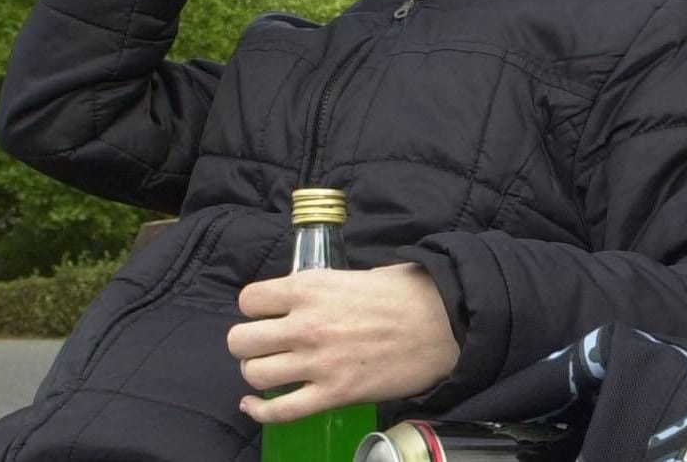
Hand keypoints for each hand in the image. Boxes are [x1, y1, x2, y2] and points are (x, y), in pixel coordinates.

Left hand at [227, 263, 459, 422]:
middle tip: (265, 345)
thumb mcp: (356, 275)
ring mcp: (318, 362)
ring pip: (254, 373)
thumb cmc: (407, 295)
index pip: (249, 299)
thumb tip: (304, 299)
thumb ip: (322, 288)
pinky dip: (260, 411)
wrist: (445, 325)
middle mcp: (306, 324)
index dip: (255, 308)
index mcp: (310, 287)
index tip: (268, 314)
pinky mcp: (334, 394)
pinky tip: (255, 404)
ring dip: (257, 373)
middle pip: (241, 340)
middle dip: (248, 343)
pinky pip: (279, 411)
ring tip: (272, 369)